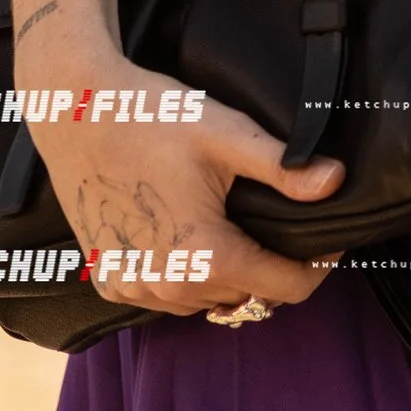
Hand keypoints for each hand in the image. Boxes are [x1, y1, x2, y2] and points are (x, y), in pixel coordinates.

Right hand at [22, 0, 342, 315]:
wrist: (75, 110)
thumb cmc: (152, 117)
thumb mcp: (227, 135)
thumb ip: (285, 167)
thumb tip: (336, 181)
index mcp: (208, 256)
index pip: (288, 289)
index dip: (317, 265)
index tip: (326, 239)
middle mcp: (171, 286)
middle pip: (247, 294)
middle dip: (269, 265)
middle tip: (275, 221)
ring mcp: (135, 289)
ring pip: (206, 299)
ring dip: (225, 274)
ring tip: (230, 226)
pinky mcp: (109, 283)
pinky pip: (166, 295)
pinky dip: (183, 276)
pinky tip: (184, 235)